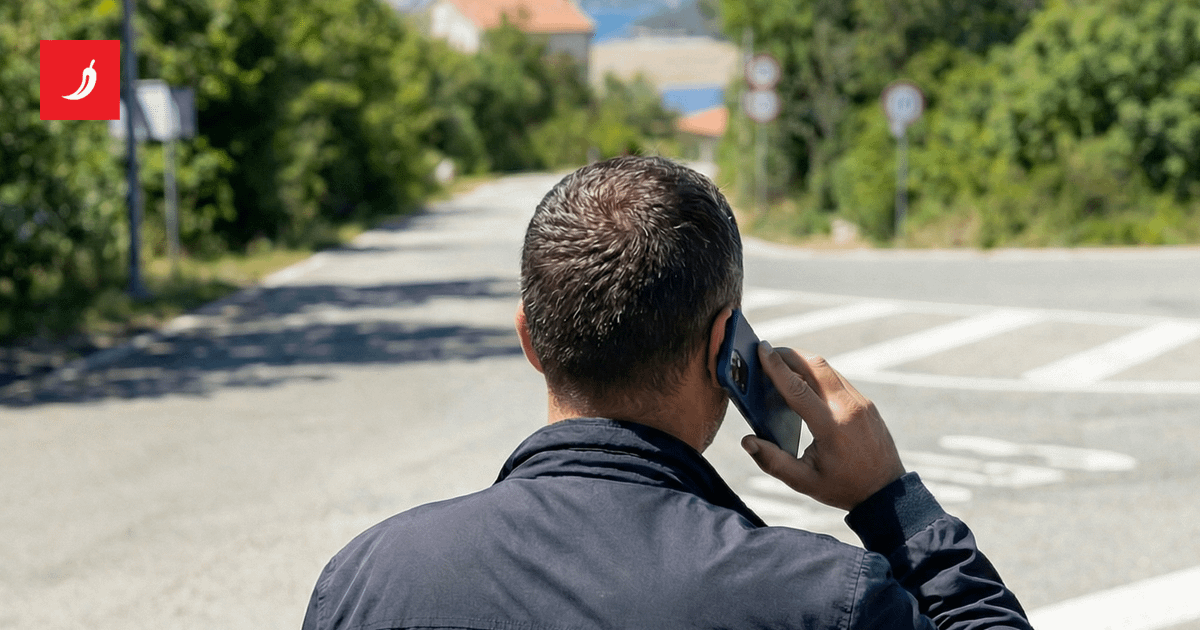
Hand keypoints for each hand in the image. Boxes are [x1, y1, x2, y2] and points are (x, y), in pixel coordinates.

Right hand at [741, 341, 905, 510]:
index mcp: (830, 426)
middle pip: (815, 366)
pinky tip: (804, 381)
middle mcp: (848, 408)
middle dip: (789, 355)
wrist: (886, 492)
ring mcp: (861, 403)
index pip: (797, 388)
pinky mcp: (866, 403)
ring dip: (803, 361)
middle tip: (767, 352)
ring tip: (782, 364)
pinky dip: (818, 373)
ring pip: (828, 369)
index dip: (776, 367)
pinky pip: (838, 379)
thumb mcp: (803, 481)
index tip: (761, 349)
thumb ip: (772, 461)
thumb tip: (747, 441)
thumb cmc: (842, 487)